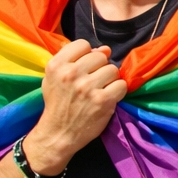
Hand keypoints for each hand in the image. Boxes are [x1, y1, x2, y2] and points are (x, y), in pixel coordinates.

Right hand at [22, 40, 126, 174]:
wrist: (58, 133)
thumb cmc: (58, 103)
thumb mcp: (56, 78)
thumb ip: (76, 59)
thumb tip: (105, 49)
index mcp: (56, 65)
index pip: (83, 44)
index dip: (87, 55)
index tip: (84, 68)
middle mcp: (71, 73)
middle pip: (101, 57)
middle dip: (100, 68)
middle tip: (92, 83)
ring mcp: (88, 87)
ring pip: (113, 69)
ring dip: (110, 80)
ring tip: (99, 91)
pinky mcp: (102, 99)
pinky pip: (122, 84)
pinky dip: (118, 92)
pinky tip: (107, 98)